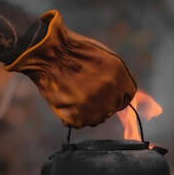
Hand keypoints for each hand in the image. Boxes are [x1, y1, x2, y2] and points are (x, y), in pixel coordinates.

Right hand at [6, 10, 136, 127]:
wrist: (47, 52)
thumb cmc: (72, 51)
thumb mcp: (103, 57)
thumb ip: (116, 77)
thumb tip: (126, 97)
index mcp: (119, 75)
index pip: (127, 97)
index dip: (115, 96)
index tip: (104, 94)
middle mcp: (109, 91)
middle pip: (111, 109)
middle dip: (100, 103)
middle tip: (83, 91)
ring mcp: (93, 105)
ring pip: (96, 119)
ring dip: (87, 111)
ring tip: (73, 94)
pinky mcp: (77, 115)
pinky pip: (79, 123)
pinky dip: (71, 116)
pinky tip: (65, 100)